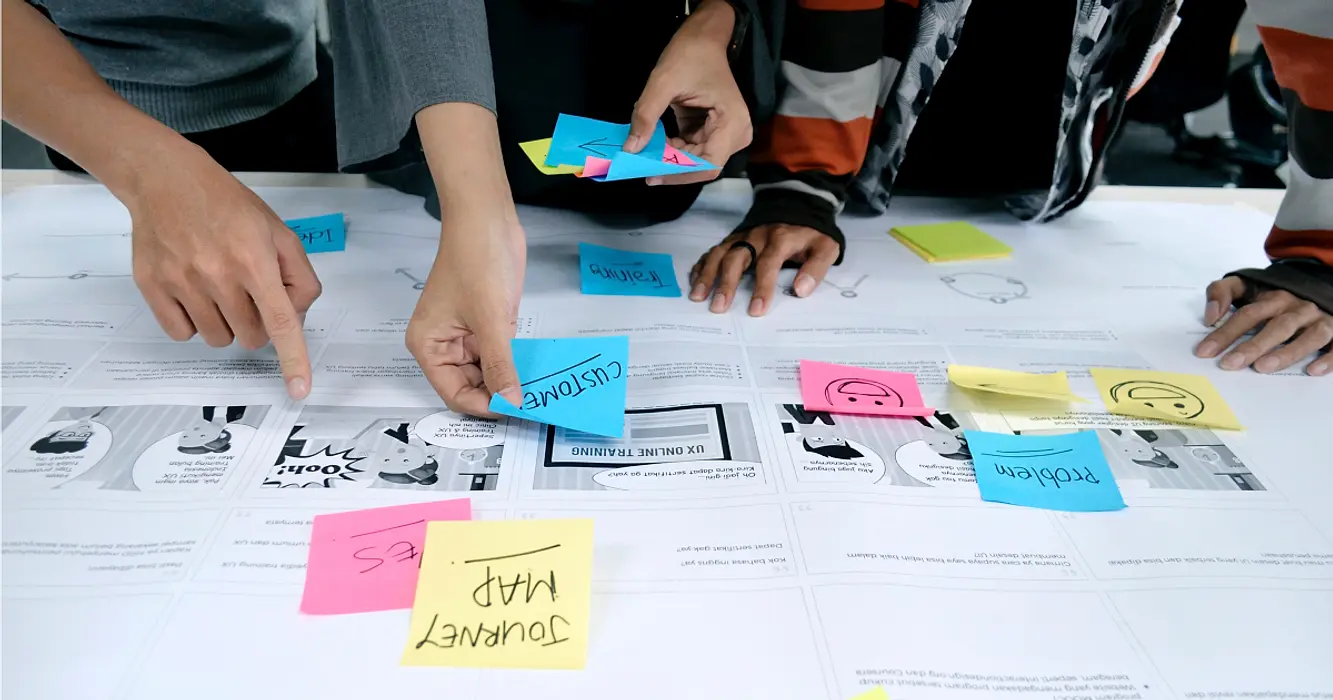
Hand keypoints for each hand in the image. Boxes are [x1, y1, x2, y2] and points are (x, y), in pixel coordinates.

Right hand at [129, 144, 319, 398]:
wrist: (166, 180)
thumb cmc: (227, 205)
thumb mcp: (278, 231)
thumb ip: (298, 276)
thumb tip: (296, 317)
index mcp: (255, 259)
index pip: (280, 320)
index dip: (293, 359)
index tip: (299, 390)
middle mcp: (218, 274)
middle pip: (251, 337)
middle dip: (258, 324)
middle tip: (249, 295)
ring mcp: (182, 282)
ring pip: (218, 339)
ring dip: (226, 324)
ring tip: (219, 288)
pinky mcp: (153, 287)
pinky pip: (182, 334)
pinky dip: (193, 323)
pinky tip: (194, 293)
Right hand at [407, 210, 525, 415]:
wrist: (488, 219)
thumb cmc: (477, 261)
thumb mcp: (490, 319)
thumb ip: (500, 364)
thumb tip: (511, 402)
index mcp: (429, 346)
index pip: (454, 393)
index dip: (482, 406)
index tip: (514, 411)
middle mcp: (444, 345)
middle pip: (470, 386)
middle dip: (498, 395)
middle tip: (532, 404)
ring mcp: (467, 335)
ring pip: (488, 372)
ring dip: (509, 381)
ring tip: (538, 391)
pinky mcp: (488, 325)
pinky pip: (500, 354)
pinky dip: (515, 363)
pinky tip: (536, 372)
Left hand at [624, 0, 750, 184]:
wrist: (704, 38)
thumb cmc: (689, 54)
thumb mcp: (662, 82)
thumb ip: (646, 116)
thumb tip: (631, 148)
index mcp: (732, 123)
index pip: (708, 165)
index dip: (679, 174)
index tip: (651, 174)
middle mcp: (736, 134)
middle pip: (702, 166)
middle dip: (671, 166)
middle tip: (640, 164)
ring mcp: (726, 135)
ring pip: (695, 161)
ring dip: (670, 158)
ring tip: (645, 150)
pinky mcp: (713, 133)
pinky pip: (692, 151)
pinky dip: (672, 149)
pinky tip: (655, 142)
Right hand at [689, 224, 841, 316]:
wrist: (798, 205)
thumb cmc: (810, 234)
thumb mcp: (826, 247)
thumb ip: (816, 268)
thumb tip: (800, 290)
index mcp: (780, 239)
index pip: (768, 263)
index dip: (762, 287)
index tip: (757, 310)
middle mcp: (756, 236)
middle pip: (736, 258)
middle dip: (725, 284)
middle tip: (718, 308)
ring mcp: (741, 236)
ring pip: (719, 253)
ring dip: (707, 275)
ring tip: (697, 297)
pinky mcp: (732, 238)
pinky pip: (713, 251)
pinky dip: (701, 266)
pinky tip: (694, 282)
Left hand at [1194, 276, 1331, 375]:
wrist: (1318, 284)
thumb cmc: (1272, 296)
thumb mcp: (1245, 285)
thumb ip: (1221, 292)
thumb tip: (1209, 315)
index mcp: (1273, 298)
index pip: (1248, 314)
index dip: (1225, 333)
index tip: (1204, 352)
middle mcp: (1298, 308)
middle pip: (1277, 326)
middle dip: (1252, 346)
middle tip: (1230, 364)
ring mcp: (1321, 320)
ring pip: (1309, 336)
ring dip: (1287, 352)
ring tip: (1263, 367)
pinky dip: (1329, 358)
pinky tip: (1313, 370)